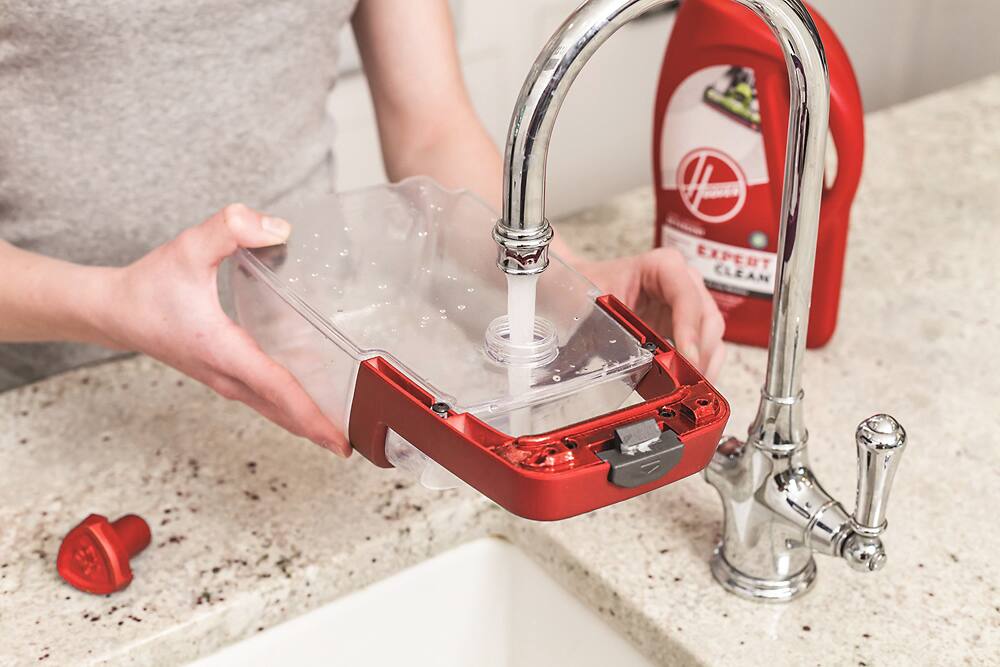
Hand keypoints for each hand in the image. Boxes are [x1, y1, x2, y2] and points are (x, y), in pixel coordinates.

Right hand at [91, 205, 350, 456]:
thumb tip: (277, 228)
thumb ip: (231, 228)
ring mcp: (224, 379)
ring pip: (272, 409)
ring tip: (341, 431)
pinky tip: (309, 402)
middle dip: (319, 430)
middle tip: (355, 446)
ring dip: (305, 422)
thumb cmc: (149, 285)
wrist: (113, 310)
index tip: (338, 440)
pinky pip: (263, 398)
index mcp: (223, 350)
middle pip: (281, 411)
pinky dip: (288, 407)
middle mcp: (226, 374)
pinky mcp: (222, 375)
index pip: (277, 389)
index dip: (311, 415)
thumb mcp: (190, 247)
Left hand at [575, 248, 725, 380]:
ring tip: (694, 388)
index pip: (687, 298)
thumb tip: (628, 360)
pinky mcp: (685, 322)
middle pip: (708, 318)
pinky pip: (703, 345)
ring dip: (707, 363)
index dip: (689, 331)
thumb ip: (613, 329)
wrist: (582, 286)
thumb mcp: (596, 305)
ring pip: (711, 334)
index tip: (688, 359)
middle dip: (703, 353)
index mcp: (662, 266)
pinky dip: (701, 365)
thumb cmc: (590, 287)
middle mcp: (682, 280)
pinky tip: (691, 382)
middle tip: (692, 382)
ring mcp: (687, 302)